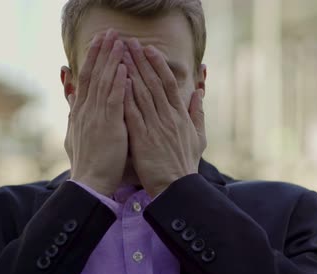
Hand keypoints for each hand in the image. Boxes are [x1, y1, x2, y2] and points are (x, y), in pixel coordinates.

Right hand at [64, 29, 127, 196]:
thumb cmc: (88, 162)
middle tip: (109, 33)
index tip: (99, 42)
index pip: (86, 79)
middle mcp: (86, 111)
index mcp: (80, 112)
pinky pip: (113, 100)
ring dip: (111, 60)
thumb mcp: (75, 134)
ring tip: (119, 42)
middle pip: (93, 74)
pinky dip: (118, 83)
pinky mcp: (108, 126)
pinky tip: (124, 68)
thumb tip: (71, 98)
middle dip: (101, 52)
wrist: (89, 183)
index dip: (93, 59)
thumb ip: (74, 113)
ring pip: (104, 82)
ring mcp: (95, 117)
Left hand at [122, 39, 205, 196]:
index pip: (167, 84)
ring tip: (120, 55)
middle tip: (129, 43)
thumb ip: (198, 114)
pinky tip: (117, 83)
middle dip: (140, 61)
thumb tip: (199, 94)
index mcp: (180, 115)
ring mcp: (155, 127)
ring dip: (130, 72)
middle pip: (153, 83)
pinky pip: (132, 113)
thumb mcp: (198, 137)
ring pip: (141, 94)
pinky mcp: (143, 139)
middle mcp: (168, 117)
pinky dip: (125, 97)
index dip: (157, 64)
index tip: (148, 49)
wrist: (177, 188)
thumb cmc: (185, 165)